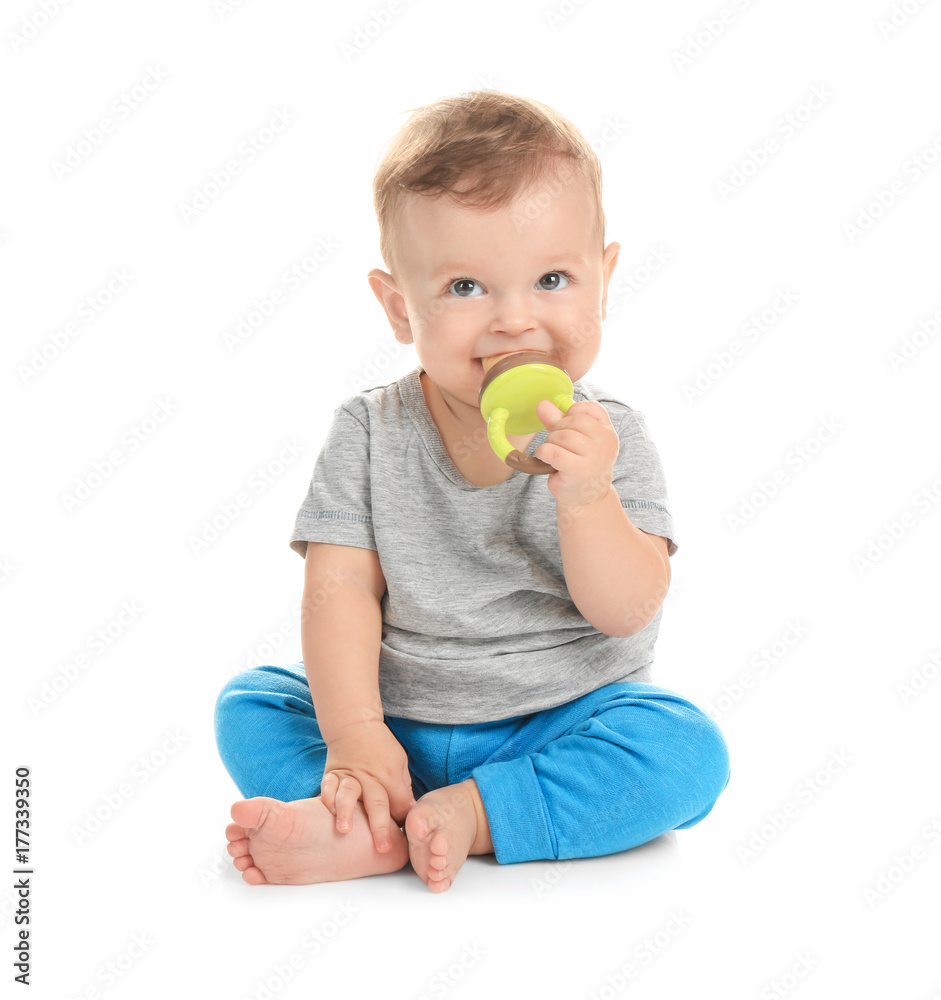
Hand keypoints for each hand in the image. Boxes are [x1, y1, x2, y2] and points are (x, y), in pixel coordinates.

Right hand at [319, 721, 416, 852]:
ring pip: (349, 794)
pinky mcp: (333, 774)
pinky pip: (328, 786)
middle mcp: (371, 778)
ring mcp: (350, 776)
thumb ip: (402, 789)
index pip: (400, 805)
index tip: (406, 841)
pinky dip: (328, 797)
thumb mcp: (400, 763)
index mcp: (391, 777)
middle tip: (382, 848)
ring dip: (346, 812)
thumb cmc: (381, 747)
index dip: (404, 823)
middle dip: (380, 827)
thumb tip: (408, 814)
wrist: (355, 725)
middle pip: (378, 804)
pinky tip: (328, 810)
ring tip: (345, 830)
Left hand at [534, 399, 618, 507]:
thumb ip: (558, 420)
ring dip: (550, 441)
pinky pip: (553, 452)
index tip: (566, 425)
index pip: (590, 408)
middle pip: (574, 420)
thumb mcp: (573, 440)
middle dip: (558, 429)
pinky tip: (545, 458)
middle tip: (557, 443)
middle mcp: (605, 443)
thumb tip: (542, 404)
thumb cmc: (580, 466)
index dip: (572, 412)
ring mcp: (594, 457)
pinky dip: (543, 452)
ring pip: (563, 435)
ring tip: (553, 453)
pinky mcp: (578, 470)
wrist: (586, 499)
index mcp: (608, 432)